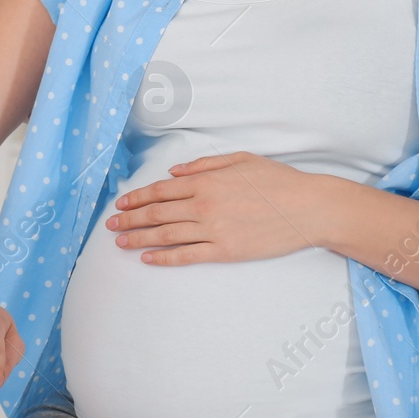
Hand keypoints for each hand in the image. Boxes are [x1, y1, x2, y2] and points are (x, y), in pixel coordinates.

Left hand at [106, 151, 333, 265]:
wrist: (308, 208)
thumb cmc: (277, 180)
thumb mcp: (240, 159)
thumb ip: (204, 164)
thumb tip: (174, 170)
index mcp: (206, 180)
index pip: (161, 190)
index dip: (137, 197)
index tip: (121, 202)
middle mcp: (204, 204)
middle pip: (157, 213)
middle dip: (129, 218)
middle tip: (110, 224)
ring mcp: (214, 229)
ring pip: (166, 235)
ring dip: (138, 239)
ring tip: (119, 242)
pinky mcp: (226, 251)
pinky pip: (187, 255)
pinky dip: (163, 257)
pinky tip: (147, 258)